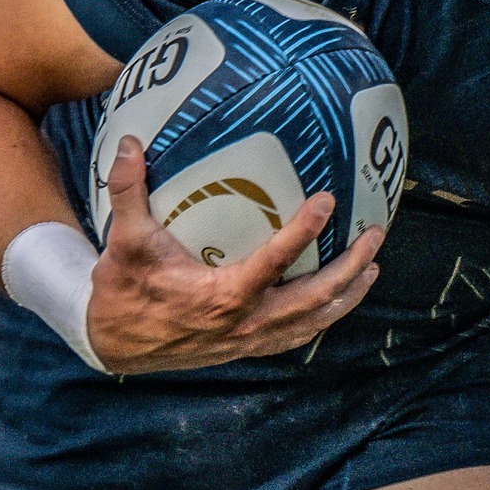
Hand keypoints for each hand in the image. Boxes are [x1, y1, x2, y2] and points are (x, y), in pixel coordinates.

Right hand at [88, 137, 382, 370]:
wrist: (115, 344)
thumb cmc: (123, 290)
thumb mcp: (124, 241)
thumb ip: (127, 191)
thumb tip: (131, 142)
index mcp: (222, 297)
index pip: (274, 263)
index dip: (304, 231)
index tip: (327, 201)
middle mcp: (245, 323)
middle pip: (314, 298)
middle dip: (350, 268)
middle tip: (375, 235)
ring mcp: (250, 340)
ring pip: (313, 322)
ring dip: (347, 296)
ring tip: (372, 268)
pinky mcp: (248, 347)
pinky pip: (297, 335)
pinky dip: (323, 317)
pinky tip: (338, 300)